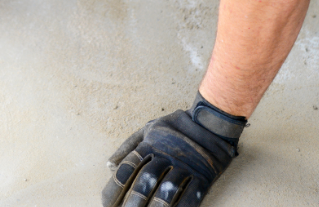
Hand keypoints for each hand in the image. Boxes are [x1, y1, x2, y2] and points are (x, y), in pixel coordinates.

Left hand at [102, 94, 245, 206]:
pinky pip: (192, 194)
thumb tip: (109, 166)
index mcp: (150, 144)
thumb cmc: (176, 127)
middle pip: (147, 180)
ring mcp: (186, 165)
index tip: (106, 204)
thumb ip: (128, 146)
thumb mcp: (149, 129)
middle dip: (134, 200)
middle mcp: (166, 155)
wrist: (211, 121)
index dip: (115, 186)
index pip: (128, 166)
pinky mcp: (203, 174)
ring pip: (169, 189)